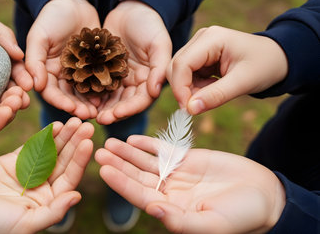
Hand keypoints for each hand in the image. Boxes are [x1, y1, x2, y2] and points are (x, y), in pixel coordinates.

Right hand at [0, 117, 93, 233]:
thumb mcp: (27, 223)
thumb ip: (54, 211)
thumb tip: (77, 196)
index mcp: (49, 201)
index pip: (70, 177)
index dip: (80, 159)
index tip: (89, 142)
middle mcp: (42, 185)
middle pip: (63, 160)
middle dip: (75, 142)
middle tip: (86, 124)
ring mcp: (29, 172)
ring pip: (50, 151)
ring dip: (63, 136)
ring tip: (75, 121)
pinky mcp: (13, 161)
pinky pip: (32, 147)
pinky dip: (44, 136)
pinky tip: (56, 126)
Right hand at [25, 0, 100, 119]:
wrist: (74, 3)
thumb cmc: (52, 17)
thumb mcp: (39, 36)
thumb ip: (34, 60)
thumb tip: (34, 86)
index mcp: (45, 71)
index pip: (50, 92)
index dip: (60, 101)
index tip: (71, 109)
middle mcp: (60, 76)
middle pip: (68, 96)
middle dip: (77, 107)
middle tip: (89, 115)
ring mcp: (77, 72)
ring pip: (83, 93)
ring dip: (90, 103)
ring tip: (100, 111)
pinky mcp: (92, 67)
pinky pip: (97, 81)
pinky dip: (102, 90)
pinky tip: (110, 97)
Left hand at [95, 135, 285, 233]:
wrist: (264, 196)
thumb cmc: (241, 217)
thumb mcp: (212, 224)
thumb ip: (180, 220)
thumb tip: (152, 210)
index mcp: (170, 209)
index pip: (138, 195)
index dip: (120, 182)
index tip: (103, 169)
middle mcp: (169, 192)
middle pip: (137, 176)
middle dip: (118, 164)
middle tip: (98, 150)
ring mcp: (177, 175)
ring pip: (146, 161)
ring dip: (128, 152)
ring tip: (109, 141)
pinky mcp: (188, 160)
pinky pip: (164, 150)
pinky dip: (149, 144)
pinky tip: (133, 138)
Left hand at [98, 0, 171, 124]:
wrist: (130, 9)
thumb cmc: (149, 24)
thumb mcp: (159, 43)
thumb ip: (159, 68)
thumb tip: (154, 91)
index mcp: (149, 80)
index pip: (141, 100)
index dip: (130, 109)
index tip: (117, 114)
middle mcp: (134, 83)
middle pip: (123, 103)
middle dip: (112, 112)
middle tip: (100, 119)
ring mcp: (118, 78)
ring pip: (109, 98)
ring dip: (100, 107)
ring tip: (88, 113)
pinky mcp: (104, 71)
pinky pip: (96, 84)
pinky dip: (90, 93)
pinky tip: (80, 98)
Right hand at [169, 26, 287, 114]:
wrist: (279, 59)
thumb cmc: (265, 66)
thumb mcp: (243, 82)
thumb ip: (216, 96)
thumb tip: (190, 109)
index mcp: (211, 39)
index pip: (182, 64)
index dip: (180, 88)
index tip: (187, 109)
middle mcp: (200, 39)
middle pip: (175, 67)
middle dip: (183, 90)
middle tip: (197, 107)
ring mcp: (199, 48)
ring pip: (178, 73)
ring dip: (189, 90)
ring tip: (210, 96)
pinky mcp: (200, 58)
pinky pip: (187, 76)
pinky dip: (194, 89)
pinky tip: (211, 90)